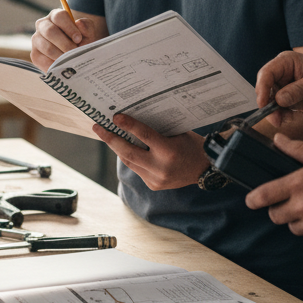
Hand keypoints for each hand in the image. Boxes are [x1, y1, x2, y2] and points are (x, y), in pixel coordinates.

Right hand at [31, 9, 105, 69]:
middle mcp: (42, 25)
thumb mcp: (87, 33)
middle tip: (74, 52)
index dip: (69, 28)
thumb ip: (86, 27)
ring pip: (47, 47)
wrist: (74, 55)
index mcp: (55, 16)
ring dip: (61, 56)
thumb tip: (79, 23)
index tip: (78, 39)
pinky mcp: (35, 54)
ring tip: (71, 60)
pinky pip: (43, 61)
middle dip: (65, 44)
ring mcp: (36, 40)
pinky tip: (63, 66)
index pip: (59, 17)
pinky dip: (55, 65)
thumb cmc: (80, 41)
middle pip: (50, 31)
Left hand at [92, 116, 208, 189]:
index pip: (144, 135)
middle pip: (128, 152)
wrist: (205, 170)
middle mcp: (161, 168)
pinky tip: (122, 148)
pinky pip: (136, 169)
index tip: (115, 117)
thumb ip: (157, 128)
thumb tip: (133, 119)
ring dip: (116, 148)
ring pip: (129, 161)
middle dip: (110, 139)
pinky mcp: (153, 185)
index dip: (128, 125)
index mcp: (169, 151)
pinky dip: (129, 158)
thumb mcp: (178, 133)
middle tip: (97, 127)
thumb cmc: (191, 145)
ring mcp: (156, 179)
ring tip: (105, 135)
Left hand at [244, 133, 302, 242]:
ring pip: (294, 227)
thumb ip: (296, 148)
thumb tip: (277, 140)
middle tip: (289, 201)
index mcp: (298, 184)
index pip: (263, 197)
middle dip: (278, 209)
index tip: (251, 201)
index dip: (253, 200)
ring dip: (298, 220)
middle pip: (275, 216)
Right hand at [255, 52, 302, 128]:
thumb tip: (279, 99)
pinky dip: (284, 115)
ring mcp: (283, 86)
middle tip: (275, 119)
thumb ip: (297, 90)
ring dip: (276, 113)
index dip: (262, 88)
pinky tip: (294, 117)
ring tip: (287, 119)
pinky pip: (279, 109)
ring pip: (270, 102)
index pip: (267, 73)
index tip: (263, 104)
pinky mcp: (287, 98)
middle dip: (268, 105)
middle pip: (265, 89)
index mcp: (286, 62)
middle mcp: (281, 74)